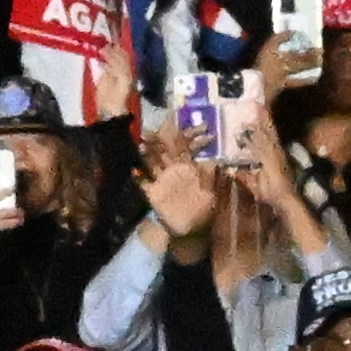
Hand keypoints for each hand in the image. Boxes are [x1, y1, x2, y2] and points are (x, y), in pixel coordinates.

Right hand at [136, 120, 220, 244]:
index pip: (182, 147)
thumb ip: (211, 177)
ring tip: (140, 144)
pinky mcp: (154, 193)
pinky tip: (133, 170)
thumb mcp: (211, 193)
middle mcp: (173, 171)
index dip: (178, 134)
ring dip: (146, 154)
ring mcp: (162, 181)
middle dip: (156, 140)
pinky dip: (138, 177)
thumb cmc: (204, 210)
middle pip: (163, 151)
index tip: (173, 120)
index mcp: (187, 168)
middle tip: (149, 128)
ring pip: (152, 162)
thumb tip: (216, 160)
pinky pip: (143, 182)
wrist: (192, 230)